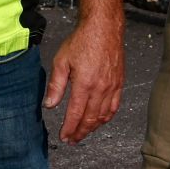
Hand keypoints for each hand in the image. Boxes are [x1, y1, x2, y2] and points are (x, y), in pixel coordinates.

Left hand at [43, 16, 122, 143]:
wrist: (103, 27)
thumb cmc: (82, 41)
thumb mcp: (61, 61)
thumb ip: (56, 85)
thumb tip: (50, 105)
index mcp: (84, 84)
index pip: (76, 114)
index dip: (69, 128)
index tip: (64, 137)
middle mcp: (100, 88)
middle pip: (90, 119)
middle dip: (80, 132)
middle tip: (72, 140)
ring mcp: (112, 87)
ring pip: (103, 116)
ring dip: (93, 128)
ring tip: (83, 133)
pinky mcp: (119, 83)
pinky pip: (114, 107)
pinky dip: (106, 118)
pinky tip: (100, 121)